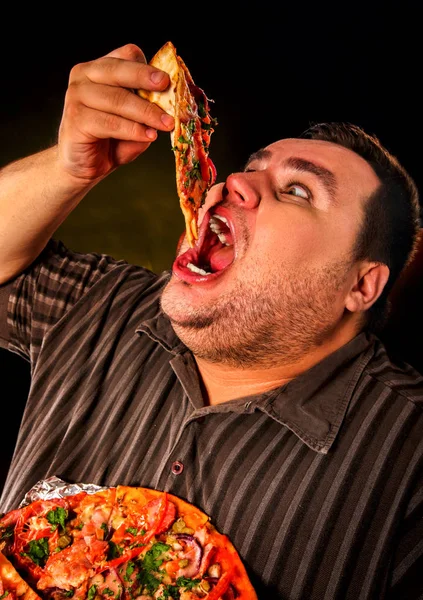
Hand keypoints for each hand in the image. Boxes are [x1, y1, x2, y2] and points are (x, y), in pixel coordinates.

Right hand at [57, 43, 174, 183]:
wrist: (85, 167)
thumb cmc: (111, 140)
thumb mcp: (135, 121)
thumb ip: (146, 109)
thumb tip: (169, 105)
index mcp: (99, 69)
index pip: (125, 56)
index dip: (146, 66)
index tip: (166, 80)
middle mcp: (83, 76)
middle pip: (118, 70)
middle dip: (145, 79)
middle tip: (166, 88)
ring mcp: (76, 96)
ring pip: (117, 99)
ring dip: (145, 112)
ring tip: (166, 124)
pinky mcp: (76, 119)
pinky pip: (110, 122)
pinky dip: (132, 130)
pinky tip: (147, 135)